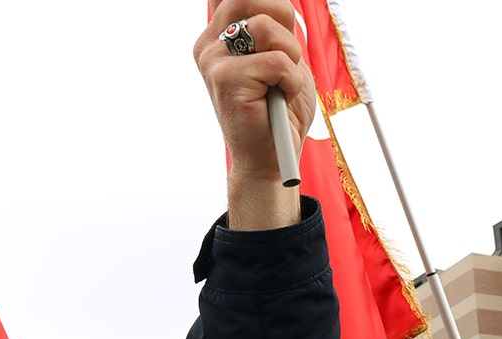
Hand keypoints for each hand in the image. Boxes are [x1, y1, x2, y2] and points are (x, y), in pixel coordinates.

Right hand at [196, 0, 317, 229]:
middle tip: (286, 61)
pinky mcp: (226, 79)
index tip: (282, 31)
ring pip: (266, 27)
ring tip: (282, 83)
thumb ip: (274, 24)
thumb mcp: (282, 56)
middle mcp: (210, 44)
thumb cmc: (279, 111)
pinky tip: (280, 99)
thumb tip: (277, 2)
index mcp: (219, 35)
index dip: (271, 5)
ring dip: (290, 58)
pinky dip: (291, 81)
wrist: (272, 160)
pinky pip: (277, 61)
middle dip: (285, 27)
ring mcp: (213, 61)